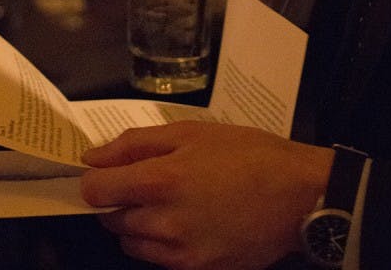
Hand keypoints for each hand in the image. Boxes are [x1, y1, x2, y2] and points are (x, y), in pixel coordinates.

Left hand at [81, 121, 333, 269]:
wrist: (297, 195)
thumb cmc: (248, 153)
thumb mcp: (194, 132)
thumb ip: (137, 143)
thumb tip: (93, 157)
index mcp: (161, 180)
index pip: (95, 191)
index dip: (97, 178)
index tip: (111, 170)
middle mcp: (163, 222)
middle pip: (111, 218)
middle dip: (122, 199)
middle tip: (152, 179)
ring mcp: (179, 253)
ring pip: (131, 242)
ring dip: (138, 222)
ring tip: (172, 200)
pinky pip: (157, 259)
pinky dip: (160, 241)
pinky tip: (187, 220)